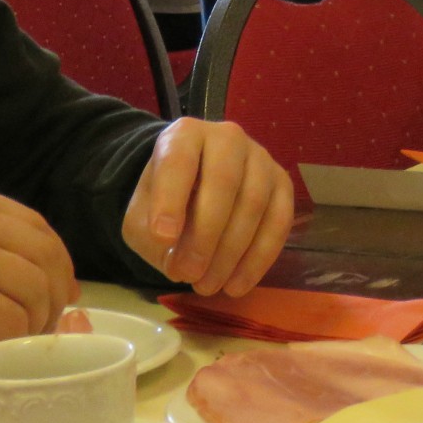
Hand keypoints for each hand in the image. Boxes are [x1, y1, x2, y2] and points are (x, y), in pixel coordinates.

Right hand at [0, 175, 78, 371]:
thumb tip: (32, 268)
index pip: (33, 223)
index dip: (55, 259)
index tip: (61, 288)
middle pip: (43, 252)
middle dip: (55, 292)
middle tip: (48, 320)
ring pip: (34, 287)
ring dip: (35, 320)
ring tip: (15, 337)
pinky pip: (12, 319)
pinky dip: (11, 338)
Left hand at [121, 119, 293, 297]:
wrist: (192, 191)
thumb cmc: (163, 204)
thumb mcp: (141, 217)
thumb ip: (151, 234)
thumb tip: (179, 257)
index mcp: (184, 136)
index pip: (179, 160)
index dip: (171, 198)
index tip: (162, 238)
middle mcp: (227, 137)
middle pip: (224, 181)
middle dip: (206, 234)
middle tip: (187, 274)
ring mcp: (260, 158)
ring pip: (254, 202)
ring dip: (232, 252)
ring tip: (208, 286)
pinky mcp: (281, 183)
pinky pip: (279, 219)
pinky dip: (260, 256)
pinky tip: (237, 284)